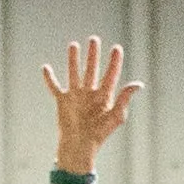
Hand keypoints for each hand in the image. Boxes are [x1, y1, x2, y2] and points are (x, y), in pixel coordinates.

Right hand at [45, 37, 139, 173]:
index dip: (114, 62)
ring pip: (74, 73)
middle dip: (93, 55)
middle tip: (94, 39)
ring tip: (74, 45)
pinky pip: (54, 87)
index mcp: (105, 96)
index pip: (111, 74)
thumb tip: (138, 84)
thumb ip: (125, 98)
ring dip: (73, 60)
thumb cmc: (100, 133)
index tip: (117, 48)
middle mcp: (90, 93)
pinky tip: (45, 68)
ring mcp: (76, 96)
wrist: (80, 145)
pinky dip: (49, 78)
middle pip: (92, 69)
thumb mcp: (116, 115)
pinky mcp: (63, 101)